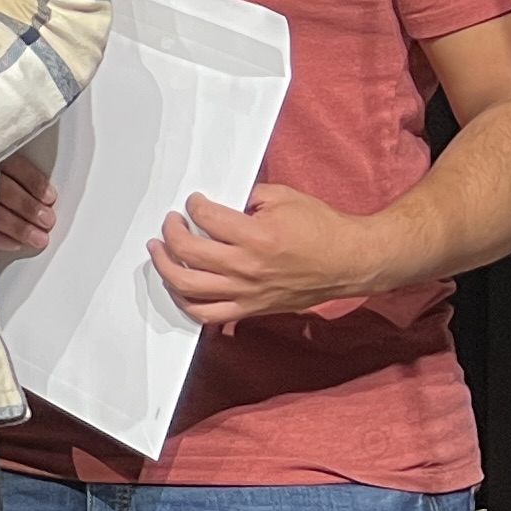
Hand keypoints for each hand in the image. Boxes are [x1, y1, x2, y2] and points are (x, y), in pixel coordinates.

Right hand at [0, 154, 58, 255]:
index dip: (35, 183)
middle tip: (48, 220)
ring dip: (18, 228)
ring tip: (38, 238)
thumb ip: (4, 159)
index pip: (14, 167)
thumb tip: (34, 174)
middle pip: (5, 192)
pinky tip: (14, 243)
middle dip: (30, 208)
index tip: (50, 197)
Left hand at [149, 184, 379, 327]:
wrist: (350, 261)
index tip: (194, 203)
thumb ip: (248, 197)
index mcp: (256, 237)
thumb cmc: (323, 229)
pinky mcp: (250, 308)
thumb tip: (220, 203)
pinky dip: (184, 302)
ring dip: (165, 267)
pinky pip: (206, 314)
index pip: (206, 218)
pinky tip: (177, 286)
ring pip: (187, 286)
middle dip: (171, 232)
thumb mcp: (284, 198)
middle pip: (187, 252)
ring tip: (160, 252)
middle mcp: (246, 267)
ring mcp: (246, 292)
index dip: (194, 206)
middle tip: (171, 222)